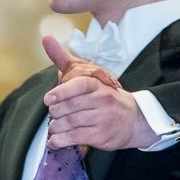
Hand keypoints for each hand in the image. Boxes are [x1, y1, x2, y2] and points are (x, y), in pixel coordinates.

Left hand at [41, 35, 156, 152]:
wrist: (133, 120)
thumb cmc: (104, 95)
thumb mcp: (87, 74)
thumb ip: (65, 59)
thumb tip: (46, 38)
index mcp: (98, 83)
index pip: (81, 84)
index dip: (62, 91)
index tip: (48, 98)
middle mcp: (102, 100)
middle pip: (71, 106)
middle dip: (55, 112)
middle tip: (53, 113)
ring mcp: (103, 118)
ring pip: (71, 123)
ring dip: (56, 127)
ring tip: (54, 127)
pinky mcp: (101, 136)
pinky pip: (76, 138)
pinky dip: (60, 140)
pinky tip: (55, 141)